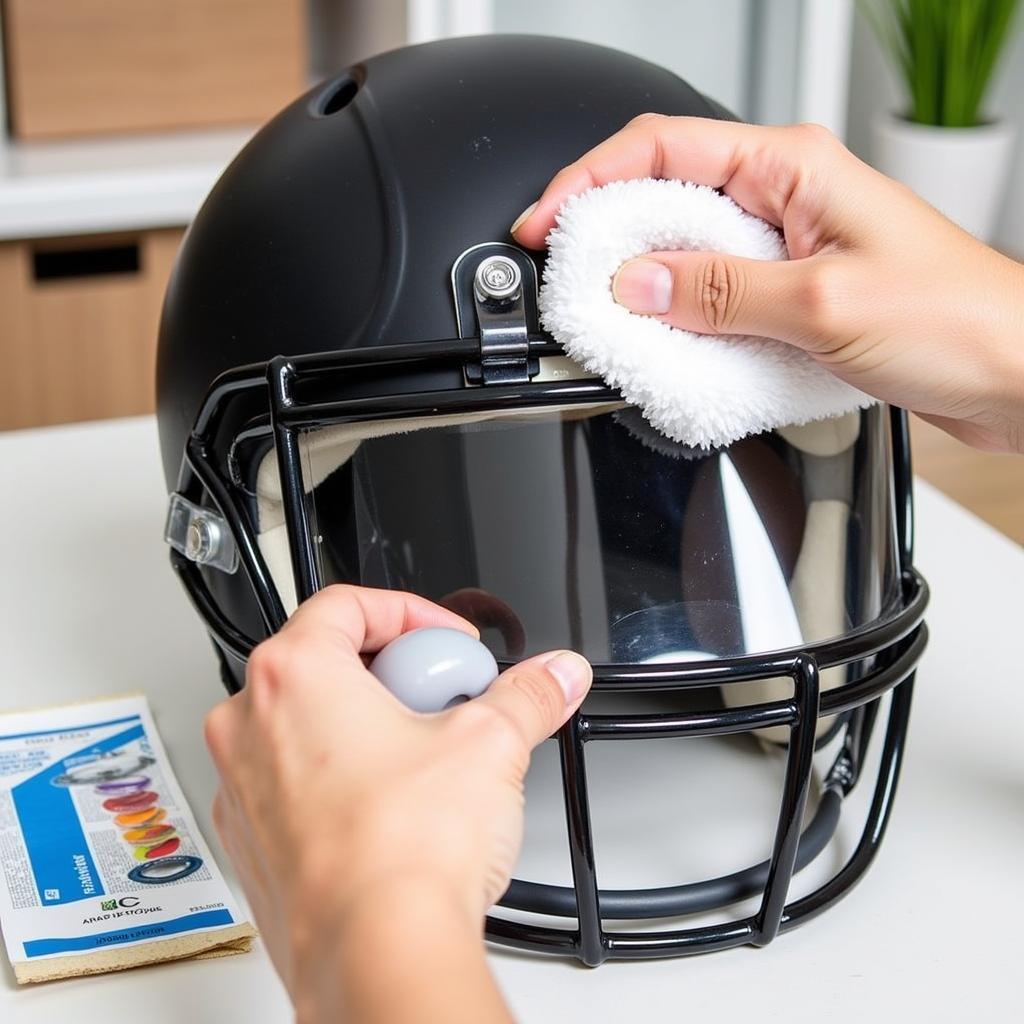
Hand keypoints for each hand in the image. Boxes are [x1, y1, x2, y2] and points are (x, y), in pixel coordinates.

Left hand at [204, 584, 590, 1021]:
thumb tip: (554, 677)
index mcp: (293, 676)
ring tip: (428, 761)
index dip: (412, 614)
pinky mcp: (254, 842)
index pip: (346, 603)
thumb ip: (526, 696)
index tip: (448, 644)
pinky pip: (296, 783)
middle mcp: (250, 725)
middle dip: (399, 675)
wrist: (376, 957)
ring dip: (371, 727)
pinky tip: (397, 810)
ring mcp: (243, 787)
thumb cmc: (401, 852)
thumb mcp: (488, 745)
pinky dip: (344, 780)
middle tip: (449, 703)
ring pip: (309, 724)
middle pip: (328, 661)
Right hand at [512, 115, 1023, 452]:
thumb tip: (639, 282)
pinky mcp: (789, 295)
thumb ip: (720, 294)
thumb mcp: (821, 305)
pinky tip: (664, 344)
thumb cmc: (955, 320)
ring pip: (686, 252)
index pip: (664, 149)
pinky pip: (715, 297)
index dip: (591, 181)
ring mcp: (784, 248)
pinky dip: (680, 320)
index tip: (547, 224)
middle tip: (567, 278)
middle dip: (606, 234)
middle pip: (665, 197)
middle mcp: (784, 200)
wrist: (1013, 375)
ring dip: (642, 284)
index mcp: (792, 168)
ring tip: (606, 319)